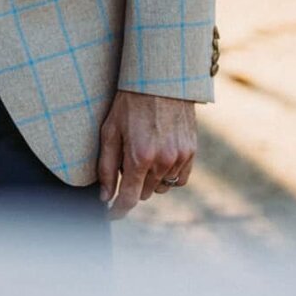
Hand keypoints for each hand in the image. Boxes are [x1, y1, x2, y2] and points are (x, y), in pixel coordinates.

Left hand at [97, 90, 196, 218]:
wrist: (160, 80)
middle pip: (145, 193)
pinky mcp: (191, 152)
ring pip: (162, 187)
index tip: (111, 214)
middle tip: (126, 163)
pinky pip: (179, 179)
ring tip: (143, 155)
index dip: (118, 210)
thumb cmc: (129, 103)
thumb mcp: (110, 131)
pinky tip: (160, 160)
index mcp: (139, 157)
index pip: (129, 198)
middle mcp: (162, 161)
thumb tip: (105, 197)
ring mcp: (179, 157)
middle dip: (133, 185)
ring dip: (151, 180)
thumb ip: (106, 166)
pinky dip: (168, 176)